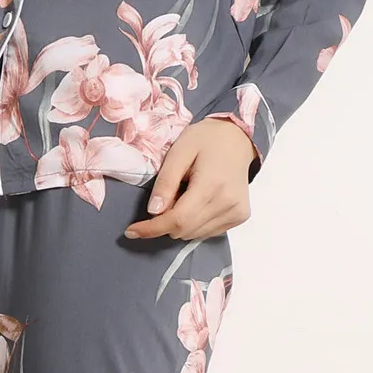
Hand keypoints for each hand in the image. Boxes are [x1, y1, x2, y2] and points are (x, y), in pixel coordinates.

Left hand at [124, 119, 256, 241]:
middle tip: (165, 197)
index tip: (132, 231)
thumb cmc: (206, 139)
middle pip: (185, 231)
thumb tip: (153, 211)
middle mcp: (228, 204)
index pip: (178, 220)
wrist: (237, 137)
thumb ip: (166, 182)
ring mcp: (236, 212)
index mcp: (212, 185)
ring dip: (180, 223)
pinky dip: (194, 223)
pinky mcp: (240, 216)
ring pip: (195, 235)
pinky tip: (196, 202)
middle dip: (165, 222)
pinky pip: (208, 232)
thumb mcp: (179, 152)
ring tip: (184, 195)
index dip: (152, 228)